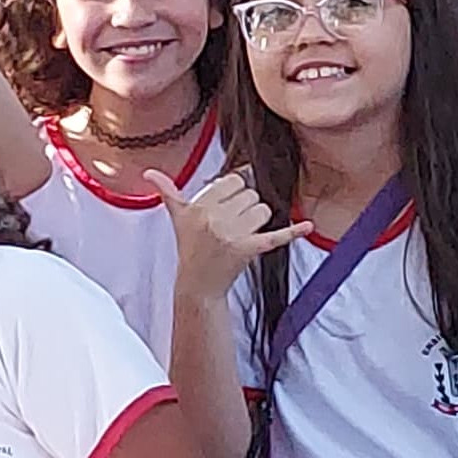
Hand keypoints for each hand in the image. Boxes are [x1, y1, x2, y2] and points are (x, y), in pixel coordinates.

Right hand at [148, 168, 311, 298]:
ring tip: (242, 232)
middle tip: (232, 223)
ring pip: (264, 209)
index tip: (226, 204)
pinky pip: (277, 236)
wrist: (198, 283)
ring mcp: (233, 235)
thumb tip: (149, 173)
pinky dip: (293, 232)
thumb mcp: (178, 217)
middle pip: (251, 194)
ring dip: (258, 219)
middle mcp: (215, 219)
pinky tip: (308, 226)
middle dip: (246, 206)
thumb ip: (168, 191)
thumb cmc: (190, 247)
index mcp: (199, 207)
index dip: (233, 191)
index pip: (233, 180)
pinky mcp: (250, 249)